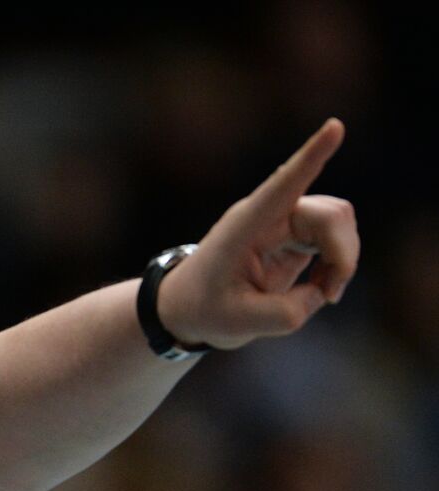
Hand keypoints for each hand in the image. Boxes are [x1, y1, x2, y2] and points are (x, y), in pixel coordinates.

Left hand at [157, 118, 359, 349]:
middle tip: (329, 294)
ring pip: (339, 222)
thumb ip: (287, 312)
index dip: (311, 157)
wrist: (186, 308)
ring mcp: (284, 222)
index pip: (283, 185)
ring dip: (342, 259)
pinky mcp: (296, 236)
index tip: (334, 127)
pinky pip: (335, 239)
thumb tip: (322, 292)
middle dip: (343, 253)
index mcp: (245, 226)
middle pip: (330, 214)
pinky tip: (321, 290)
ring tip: (323, 294)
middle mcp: (267, 216)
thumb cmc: (203, 309)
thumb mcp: (239, 324)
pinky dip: (338, 265)